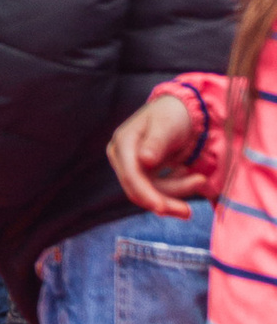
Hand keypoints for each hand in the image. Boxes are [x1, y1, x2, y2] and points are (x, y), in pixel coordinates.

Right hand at [107, 89, 208, 218]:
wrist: (181, 111)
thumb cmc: (173, 114)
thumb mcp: (167, 125)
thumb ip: (156, 142)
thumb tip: (144, 160)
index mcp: (123, 143)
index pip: (130, 175)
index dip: (145, 194)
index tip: (162, 208)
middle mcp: (123, 157)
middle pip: (137, 190)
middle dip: (164, 201)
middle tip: (188, 212)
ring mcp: (132, 167)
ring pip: (150, 194)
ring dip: (176, 193)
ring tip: (200, 180)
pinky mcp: (144, 174)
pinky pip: (158, 191)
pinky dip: (176, 187)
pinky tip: (189, 175)